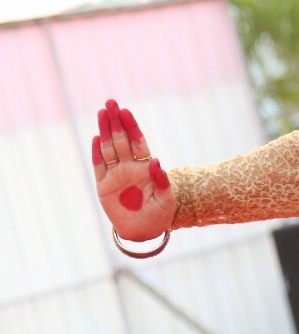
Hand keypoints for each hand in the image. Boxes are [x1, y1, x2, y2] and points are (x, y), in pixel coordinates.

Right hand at [93, 98, 174, 240]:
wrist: (145, 231)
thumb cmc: (161, 213)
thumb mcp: (167, 198)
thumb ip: (161, 180)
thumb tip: (157, 161)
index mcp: (146, 167)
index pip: (138, 142)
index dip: (132, 127)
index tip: (126, 112)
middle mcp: (130, 167)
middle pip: (122, 140)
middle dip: (116, 121)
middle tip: (110, 102)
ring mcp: (116, 175)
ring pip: (109, 148)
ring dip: (105, 131)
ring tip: (102, 112)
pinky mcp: (104, 187)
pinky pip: (99, 167)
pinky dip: (97, 153)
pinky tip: (96, 138)